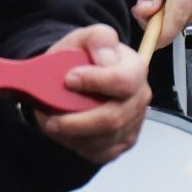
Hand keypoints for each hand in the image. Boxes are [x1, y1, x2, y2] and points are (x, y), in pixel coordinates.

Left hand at [34, 24, 149, 165]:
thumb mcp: (85, 38)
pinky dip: (77, 146)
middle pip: (113, 118)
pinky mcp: (121, 143)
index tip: (68, 80)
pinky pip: (99, 153)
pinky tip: (66, 133)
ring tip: (53, 124)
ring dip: (73, 136)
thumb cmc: (83, 59)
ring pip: (103, 140)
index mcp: (135, 69)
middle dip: (78, 122)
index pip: (124, 81)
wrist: (77, 78)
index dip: (96, 82)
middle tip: (51, 119)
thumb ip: (98, 38)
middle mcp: (139, 98)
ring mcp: (133, 123)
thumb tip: (106, 57)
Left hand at [132, 0, 191, 45]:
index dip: (160, 35)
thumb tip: (145, 13)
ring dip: (165, 19)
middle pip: (180, 23)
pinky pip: (187, 10)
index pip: (176, 20)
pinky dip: (172, 11)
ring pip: (184, 19)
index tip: (145, 39)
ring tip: (150, 0)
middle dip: (158, 26)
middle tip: (140, 8)